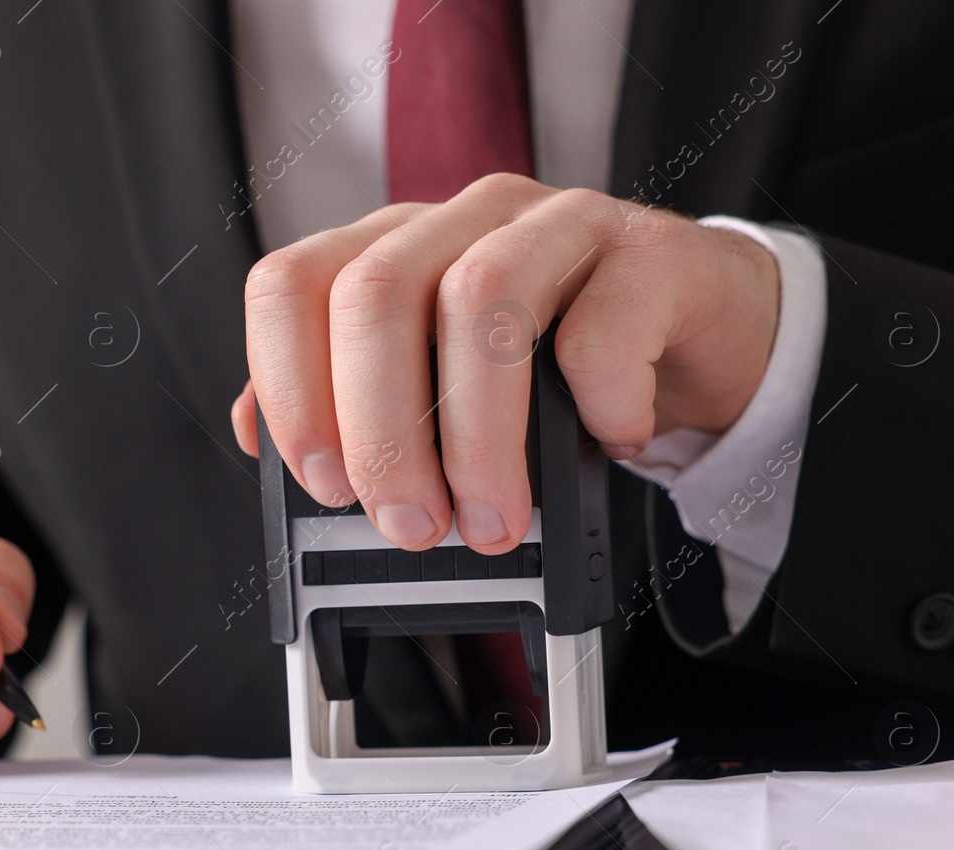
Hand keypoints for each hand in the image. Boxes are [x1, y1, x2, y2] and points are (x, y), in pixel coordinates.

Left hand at [231, 175, 779, 553]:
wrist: (698, 335)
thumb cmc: (560, 365)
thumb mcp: (439, 386)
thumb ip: (344, 398)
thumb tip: (255, 435)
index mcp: (396, 247)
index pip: (293, 285)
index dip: (290, 387)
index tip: (323, 483)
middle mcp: (466, 221)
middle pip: (378, 291)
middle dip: (381, 430)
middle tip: (410, 523)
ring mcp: (560, 225)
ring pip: (483, 300)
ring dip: (477, 436)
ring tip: (492, 518)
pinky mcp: (651, 256)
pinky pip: (607, 324)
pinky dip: (599, 404)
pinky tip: (609, 443)